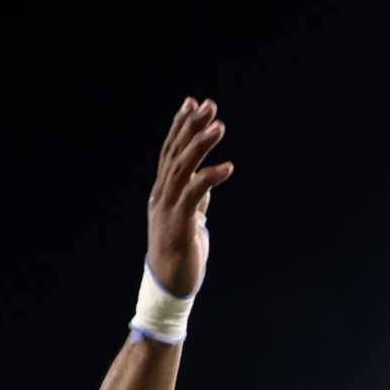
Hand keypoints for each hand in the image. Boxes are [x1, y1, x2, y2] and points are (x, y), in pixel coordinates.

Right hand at [148, 98, 230, 295]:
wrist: (168, 287)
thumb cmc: (180, 254)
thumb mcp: (188, 219)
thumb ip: (194, 198)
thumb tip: (205, 181)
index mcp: (162, 193)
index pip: (169, 152)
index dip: (180, 126)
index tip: (193, 102)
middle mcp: (161, 196)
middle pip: (175, 154)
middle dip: (191, 127)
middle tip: (209, 106)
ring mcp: (168, 210)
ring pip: (182, 170)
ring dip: (200, 146)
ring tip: (219, 127)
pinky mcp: (179, 226)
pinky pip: (194, 197)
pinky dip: (210, 179)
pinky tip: (227, 168)